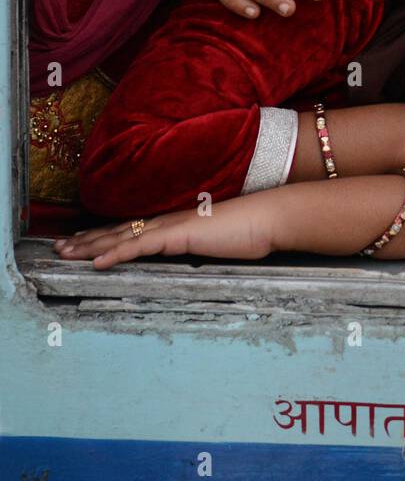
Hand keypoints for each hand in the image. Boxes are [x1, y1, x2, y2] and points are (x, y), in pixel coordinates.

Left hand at [52, 197, 276, 269]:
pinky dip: (115, 254)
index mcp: (177, 222)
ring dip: (90, 245)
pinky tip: (96, 263)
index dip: (105, 234)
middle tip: (60, 248)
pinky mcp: (178, 235)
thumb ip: (199, 247)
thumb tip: (188, 255)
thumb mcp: (219, 242)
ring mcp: (171, 226)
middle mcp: (168, 221)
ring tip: (65, 254)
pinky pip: (139, 247)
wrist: (269, 217)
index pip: (133, 229)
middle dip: (87, 239)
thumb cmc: (252, 230)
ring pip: (121, 236)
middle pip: (119, 230)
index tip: (83, 240)